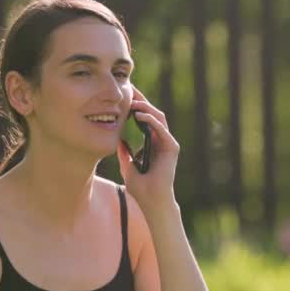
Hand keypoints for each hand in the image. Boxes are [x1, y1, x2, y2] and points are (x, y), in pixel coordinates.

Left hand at [117, 85, 179, 216]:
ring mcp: (168, 144)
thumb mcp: (127, 165)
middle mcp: (163, 141)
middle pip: (153, 114)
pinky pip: (162, 130)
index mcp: (154, 143)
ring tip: (133, 102)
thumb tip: (117, 141)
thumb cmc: (142, 188)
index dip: (137, 106)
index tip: (124, 97)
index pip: (146, 118)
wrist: (152, 200)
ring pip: (159, 118)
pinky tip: (140, 116)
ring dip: (146, 108)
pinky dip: (152, 121)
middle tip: (129, 90)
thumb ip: (124, 153)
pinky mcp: (172, 149)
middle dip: (142, 101)